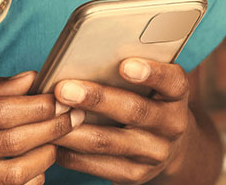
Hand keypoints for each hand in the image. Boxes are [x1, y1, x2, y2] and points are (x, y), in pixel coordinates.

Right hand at [0, 65, 83, 184]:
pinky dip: (26, 180)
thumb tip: (32, 81)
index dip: (36, 107)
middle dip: (48, 130)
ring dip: (43, 158)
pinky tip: (39, 164)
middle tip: (73, 117)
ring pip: (6, 175)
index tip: (61, 98)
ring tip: (59, 140)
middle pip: (6, 144)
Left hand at [49, 59, 192, 183]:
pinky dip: (71, 152)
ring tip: (49, 115)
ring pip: (108, 141)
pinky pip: (97, 165)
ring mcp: (153, 153)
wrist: (169, 146)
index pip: (171, 81)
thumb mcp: (151, 81)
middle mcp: (171, 125)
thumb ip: (129, 66)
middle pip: (134, 111)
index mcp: (176, 94)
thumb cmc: (148, 98)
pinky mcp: (134, 174)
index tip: (125, 65)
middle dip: (96, 99)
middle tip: (64, 89)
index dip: (150, 73)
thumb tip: (85, 52)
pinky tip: (52, 139)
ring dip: (74, 129)